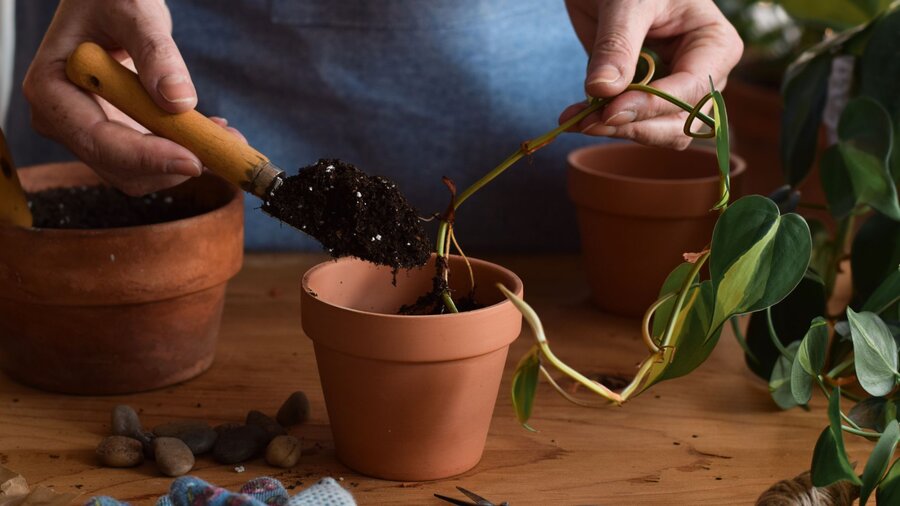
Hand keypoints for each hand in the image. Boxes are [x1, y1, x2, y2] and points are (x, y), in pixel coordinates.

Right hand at [23, 0, 240, 194]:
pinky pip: (153, 161)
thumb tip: (178, 100)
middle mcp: (64, 121)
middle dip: (173, 164)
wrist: (112, 2)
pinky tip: (211, 129)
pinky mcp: (116, 137)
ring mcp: (89, 133)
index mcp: (51, 89)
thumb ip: (155, 52)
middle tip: (224, 143)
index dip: (147, 157)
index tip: (194, 159)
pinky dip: (186, 152)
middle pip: (121, 169)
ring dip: (186, 160)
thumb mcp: (133, 11)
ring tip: (222, 131)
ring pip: (141, 173)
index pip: (98, 142)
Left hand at [560, 0, 742, 148]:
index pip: (691, 90)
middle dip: (635, 127)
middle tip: (591, 122)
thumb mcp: (625, 3)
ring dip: (617, 131)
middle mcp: (703, 74)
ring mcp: (675, 89)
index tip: (610, 112)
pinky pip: (631, 123)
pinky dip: (604, 124)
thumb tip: (603, 90)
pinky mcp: (646, 96)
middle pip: (680, 122)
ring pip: (657, 131)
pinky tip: (575, 117)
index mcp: (715, 45)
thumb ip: (617, 45)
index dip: (652, 106)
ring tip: (578, 120)